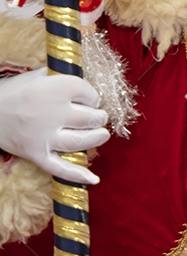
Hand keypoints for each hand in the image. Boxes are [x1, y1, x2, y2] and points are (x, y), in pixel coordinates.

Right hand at [0, 69, 107, 183]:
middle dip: (98, 117)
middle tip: (97, 117)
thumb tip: (89, 82)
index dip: (93, 97)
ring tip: (101, 134)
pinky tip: (93, 179)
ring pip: (81, 141)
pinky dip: (77, 175)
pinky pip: (59, 168)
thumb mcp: (38, 76)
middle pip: (90, 118)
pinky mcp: (35, 154)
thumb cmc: (15, 91)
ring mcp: (42, 136)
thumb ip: (63, 77)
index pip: (89, 94)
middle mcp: (50, 113)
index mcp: (52, 90)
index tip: (89, 99)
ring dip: (97, 138)